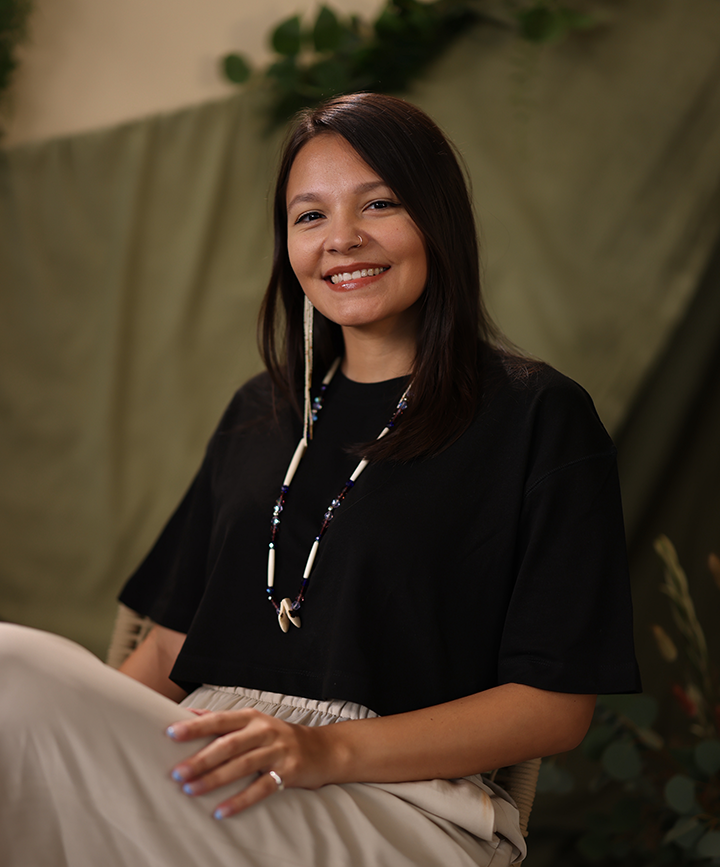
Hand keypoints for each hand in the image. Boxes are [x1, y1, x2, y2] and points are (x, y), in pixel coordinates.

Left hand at [166, 709, 335, 817]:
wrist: (322, 749)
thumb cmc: (278, 736)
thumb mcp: (253, 722)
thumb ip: (222, 719)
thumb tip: (188, 715)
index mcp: (252, 717)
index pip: (220, 720)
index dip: (196, 726)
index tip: (171, 733)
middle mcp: (264, 731)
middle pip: (229, 744)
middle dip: (201, 759)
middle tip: (177, 773)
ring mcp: (277, 751)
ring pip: (242, 766)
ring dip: (215, 779)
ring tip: (191, 791)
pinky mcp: (288, 772)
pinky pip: (261, 789)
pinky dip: (240, 801)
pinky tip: (221, 811)